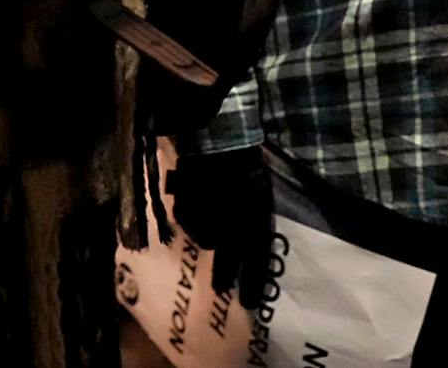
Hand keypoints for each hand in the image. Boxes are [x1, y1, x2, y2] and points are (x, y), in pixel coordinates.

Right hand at [165, 146, 273, 308]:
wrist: (218, 145)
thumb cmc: (246, 166)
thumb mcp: (260, 194)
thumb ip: (256, 218)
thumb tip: (251, 239)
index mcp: (255, 224)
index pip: (256, 262)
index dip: (252, 284)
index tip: (248, 304)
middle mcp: (231, 228)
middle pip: (228, 261)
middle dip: (225, 275)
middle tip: (220, 287)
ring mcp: (208, 221)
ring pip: (206, 241)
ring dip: (207, 238)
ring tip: (207, 229)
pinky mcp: (186, 210)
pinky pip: (188, 223)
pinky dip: (190, 219)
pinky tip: (193, 209)